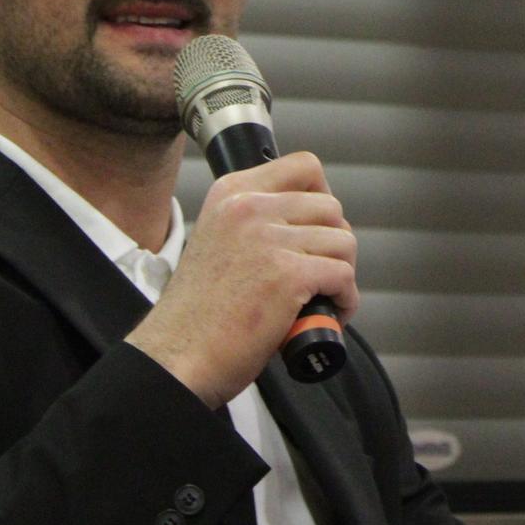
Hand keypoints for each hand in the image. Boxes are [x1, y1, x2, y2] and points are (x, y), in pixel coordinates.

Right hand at [126, 151, 357, 407]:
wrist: (178, 356)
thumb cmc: (199, 313)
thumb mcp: (217, 240)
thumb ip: (254, 222)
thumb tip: (307, 223)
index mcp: (231, 193)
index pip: (304, 167)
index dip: (322, 197)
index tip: (318, 227)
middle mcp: (248, 208)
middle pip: (330, 207)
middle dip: (335, 242)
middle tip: (321, 272)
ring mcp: (268, 239)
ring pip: (343, 242)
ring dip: (343, 273)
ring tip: (324, 296)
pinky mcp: (288, 274)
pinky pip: (344, 275)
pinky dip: (346, 299)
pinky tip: (330, 313)